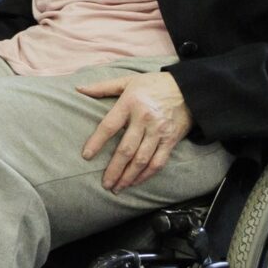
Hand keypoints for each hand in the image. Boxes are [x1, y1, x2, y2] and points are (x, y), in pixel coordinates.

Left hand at [76, 71, 191, 191]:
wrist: (190, 88)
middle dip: (114, 169)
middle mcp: (144, 119)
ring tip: (117, 188)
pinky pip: (158, 162)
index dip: (97, 141)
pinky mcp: (171, 140)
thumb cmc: (154, 84)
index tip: (86, 156)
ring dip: (128, 176)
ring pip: (142, 160)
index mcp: (130, 104)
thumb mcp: (128, 80)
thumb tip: (78, 89)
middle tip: (104, 184)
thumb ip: (103, 87)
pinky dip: (146, 175)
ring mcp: (159, 131)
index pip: (109, 126)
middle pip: (126, 149)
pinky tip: (136, 182)